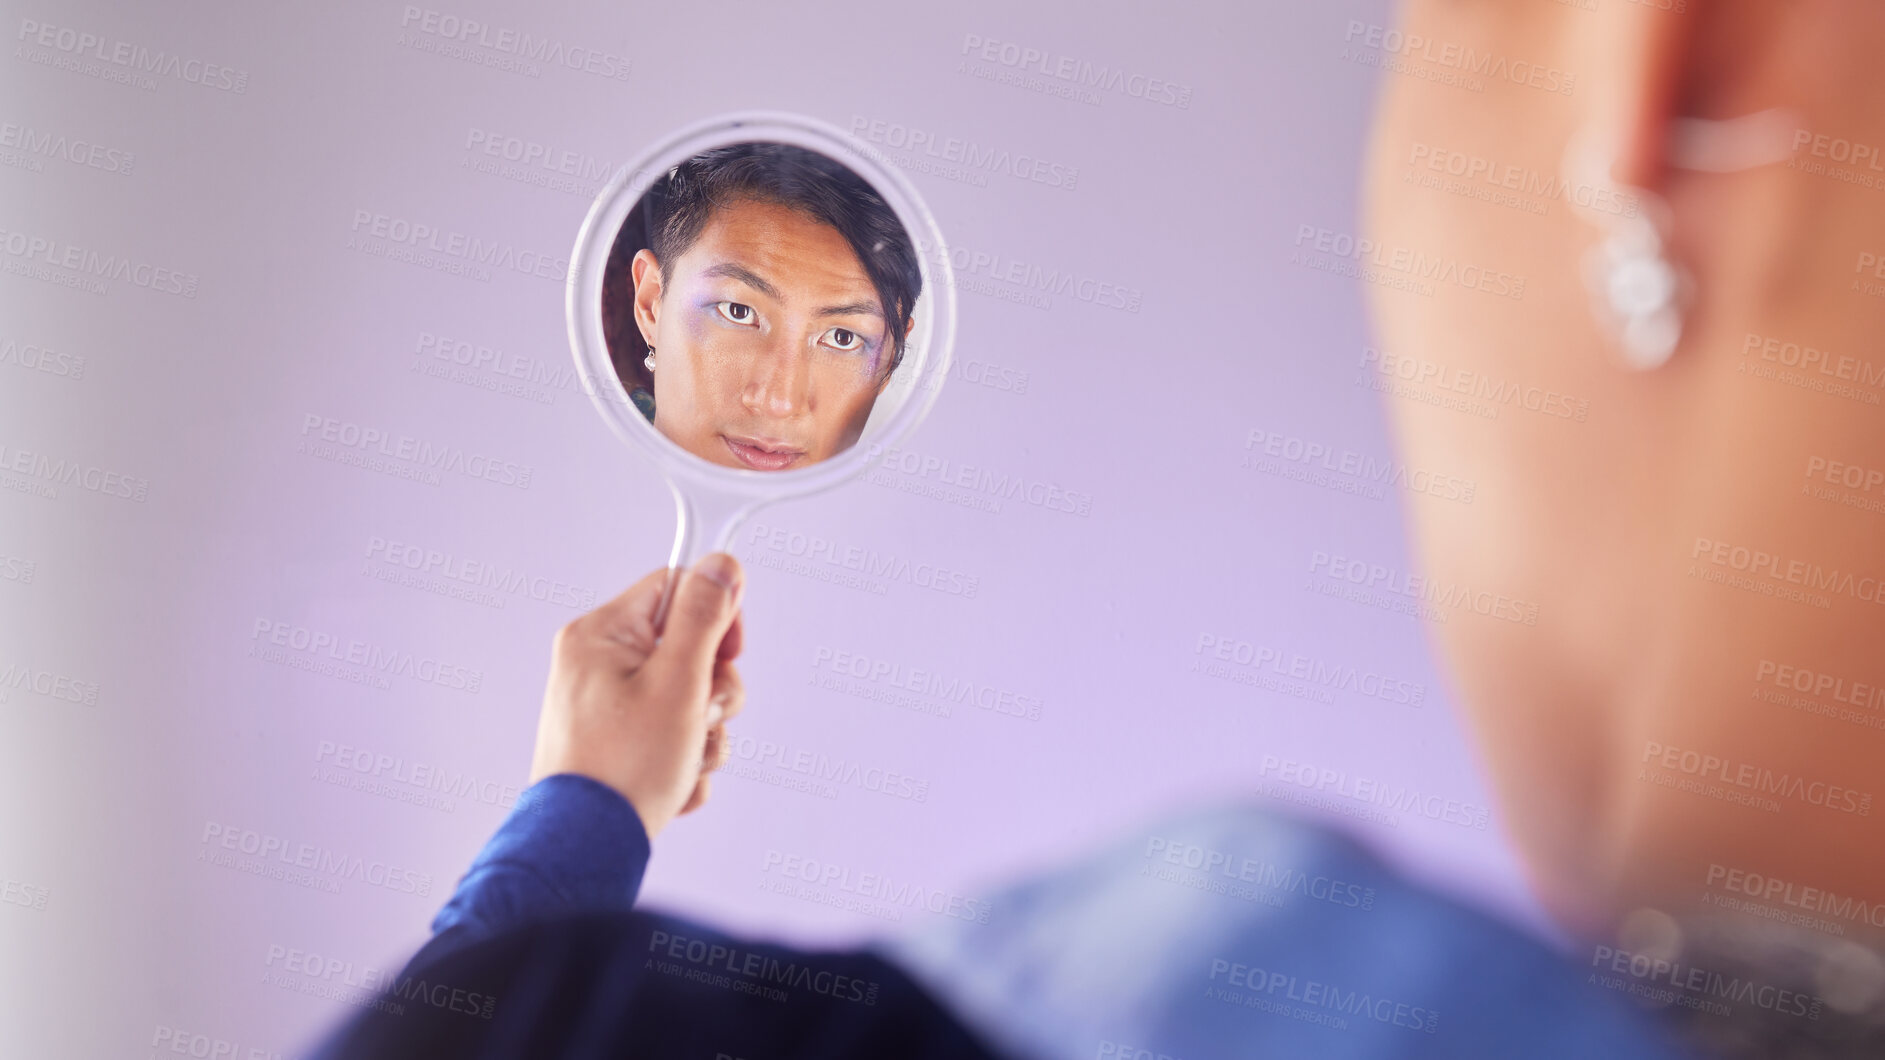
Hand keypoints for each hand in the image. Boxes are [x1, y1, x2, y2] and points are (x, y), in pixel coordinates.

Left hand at [528, 553, 745, 839]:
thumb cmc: (625, 768)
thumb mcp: (678, 682)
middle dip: (714, 691)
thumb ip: (704, 618)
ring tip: (683, 761)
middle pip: (689, 648)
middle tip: (701, 719)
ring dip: (704, 734)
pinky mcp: (615, 744)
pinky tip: (672, 783)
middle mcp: (597, 665)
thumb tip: (722, 563)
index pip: (677, 589)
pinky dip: (683, 760)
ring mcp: (605, 707)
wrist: (585, 850)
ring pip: (687, 698)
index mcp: (601, 635)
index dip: (717, 618)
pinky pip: (671, 735)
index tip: (731, 652)